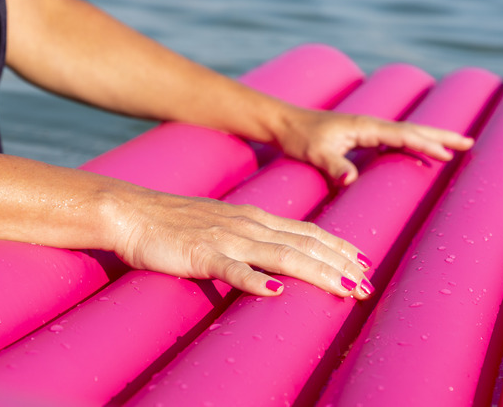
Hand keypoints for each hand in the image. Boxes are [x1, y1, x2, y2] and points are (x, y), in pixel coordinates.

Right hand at [110, 189, 373, 298]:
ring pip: (281, 256)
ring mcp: (226, 239)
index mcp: (255, 218)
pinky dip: (254, 280)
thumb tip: (277, 257)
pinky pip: (231, 269)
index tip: (364, 261)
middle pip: (304, 245)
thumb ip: (252, 237)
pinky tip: (275, 292)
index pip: (307, 232)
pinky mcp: (201, 255)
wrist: (134, 211)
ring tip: (344, 287)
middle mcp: (248, 226)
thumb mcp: (224, 223)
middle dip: (340, 265)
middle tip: (368, 284)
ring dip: (316, 272)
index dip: (338, 247)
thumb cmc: (177, 221)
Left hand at [275, 108, 474, 185]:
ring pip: (406, 132)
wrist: (284, 123)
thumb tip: (351, 180)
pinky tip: (419, 152)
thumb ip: (334, 166)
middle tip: (468, 143)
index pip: (403, 134)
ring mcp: (367, 129)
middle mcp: (370, 125)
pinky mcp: (362, 136)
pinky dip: (412, 143)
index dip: (427, 142)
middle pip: (413, 129)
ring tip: (454, 147)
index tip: (448, 152)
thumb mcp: (315, 154)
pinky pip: (395, 139)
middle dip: (441, 135)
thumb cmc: (299, 137)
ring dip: (430, 138)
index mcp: (365, 126)